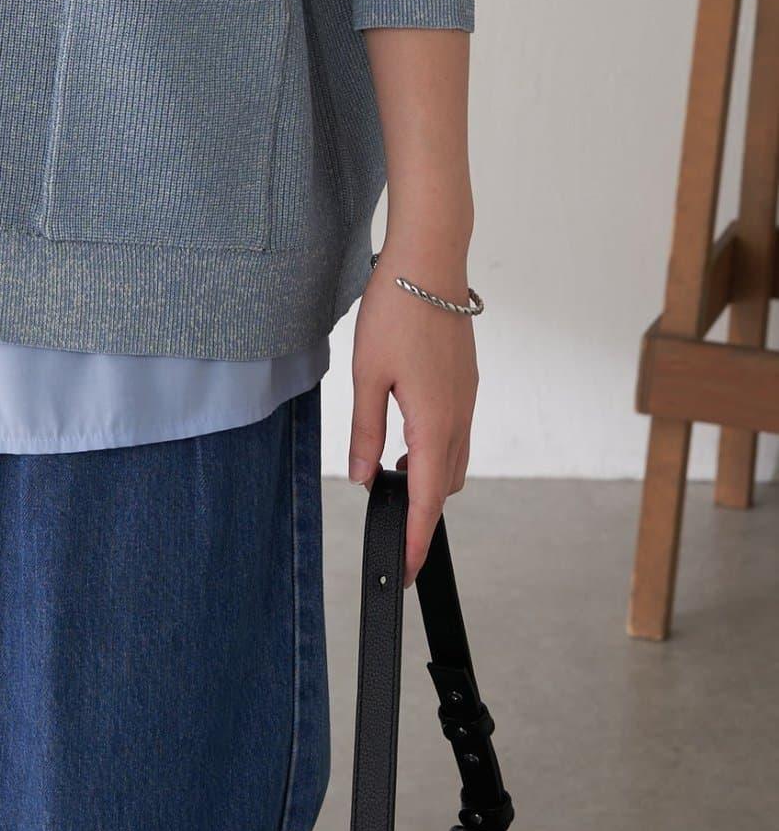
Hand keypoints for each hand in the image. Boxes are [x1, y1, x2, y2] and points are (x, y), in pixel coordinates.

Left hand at [349, 225, 478, 586]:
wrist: (430, 261)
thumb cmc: (397, 311)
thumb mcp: (366, 374)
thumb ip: (366, 430)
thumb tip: (364, 477)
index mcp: (435, 422)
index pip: (428, 498)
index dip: (417, 538)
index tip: (408, 569)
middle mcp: (460, 415)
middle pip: (445, 484)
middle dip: (423, 511)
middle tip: (392, 526)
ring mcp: (466, 397)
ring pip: (453, 457)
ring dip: (429, 477)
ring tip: (393, 481)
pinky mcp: (465, 380)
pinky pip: (455, 430)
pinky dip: (434, 448)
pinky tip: (406, 436)